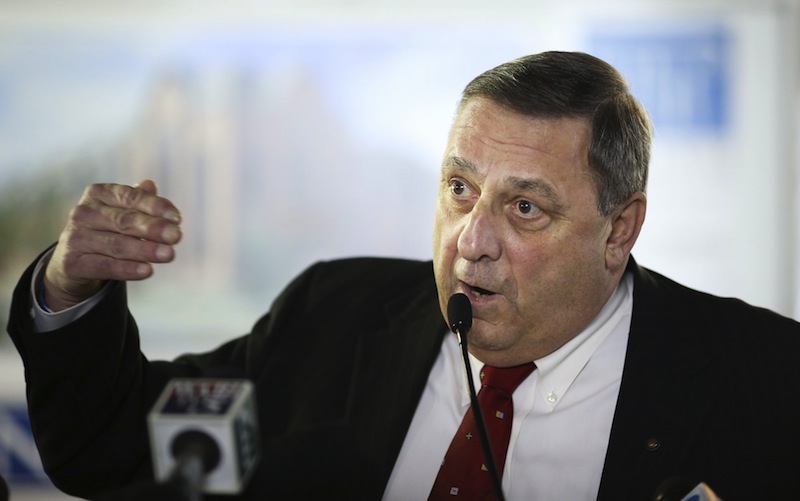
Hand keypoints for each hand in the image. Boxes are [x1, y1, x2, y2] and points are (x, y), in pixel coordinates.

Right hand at [42, 180, 181, 310]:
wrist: (73, 262)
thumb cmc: (106, 231)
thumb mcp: (122, 213)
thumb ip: (139, 202)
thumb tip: (151, 185)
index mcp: (98, 194)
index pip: (130, 197)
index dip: (154, 206)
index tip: (177, 218)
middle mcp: (84, 213)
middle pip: (124, 221)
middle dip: (153, 228)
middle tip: (176, 236)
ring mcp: (75, 238)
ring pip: (116, 244)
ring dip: (145, 250)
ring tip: (168, 254)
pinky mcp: (72, 263)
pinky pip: (105, 266)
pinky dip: (127, 269)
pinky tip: (147, 270)